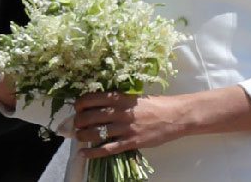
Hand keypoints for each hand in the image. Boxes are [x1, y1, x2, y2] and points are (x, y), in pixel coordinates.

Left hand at [72, 92, 190, 158]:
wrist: (175, 116)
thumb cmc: (156, 104)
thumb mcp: (134, 97)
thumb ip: (118, 101)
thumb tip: (100, 105)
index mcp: (120, 98)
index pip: (91, 98)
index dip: (80, 103)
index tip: (77, 107)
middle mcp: (120, 112)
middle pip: (89, 116)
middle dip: (78, 121)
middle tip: (75, 123)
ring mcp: (125, 128)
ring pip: (95, 132)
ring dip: (82, 135)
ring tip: (78, 136)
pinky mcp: (131, 142)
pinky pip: (107, 148)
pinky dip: (92, 152)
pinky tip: (83, 153)